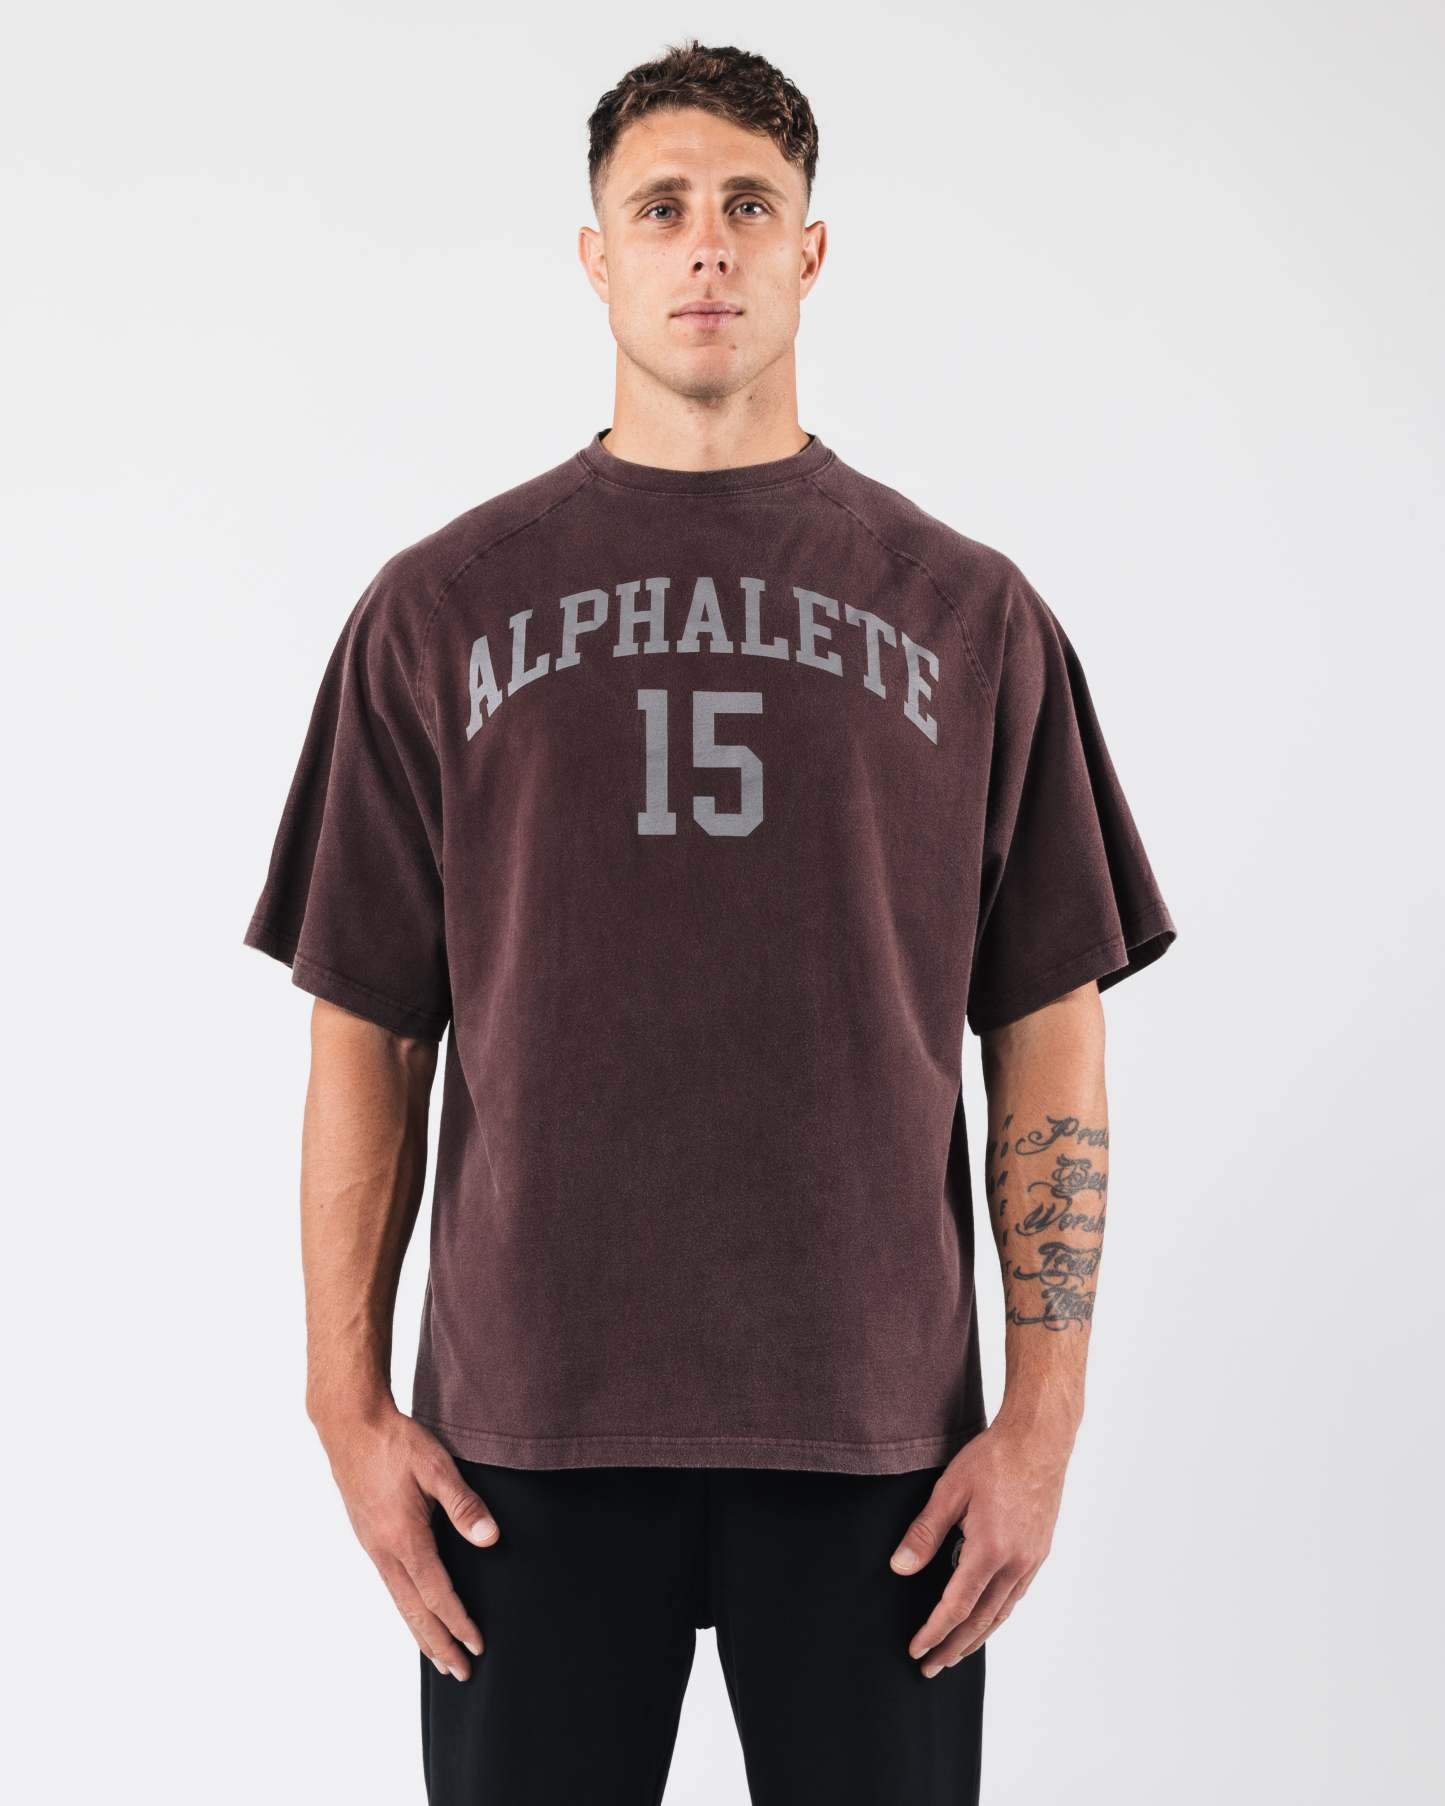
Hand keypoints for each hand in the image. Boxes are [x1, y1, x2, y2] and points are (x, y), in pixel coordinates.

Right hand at [315, 1401, 498, 1680]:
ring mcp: (373, 1546)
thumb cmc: (394, 1441)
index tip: (478, 1646)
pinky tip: (415, 1612)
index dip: (459, 1622)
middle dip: (439, 1644)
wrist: (349, 1425)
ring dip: (421, 1633)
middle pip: (415, 1611)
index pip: (437, 1593)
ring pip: (400, 1602)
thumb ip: (463, 1504)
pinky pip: (391, 1586)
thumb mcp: (435, 1465)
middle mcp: (384, 1550)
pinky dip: (407, 1609)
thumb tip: (490, 1539)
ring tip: (440, 1658)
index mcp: (404, 1537)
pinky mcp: (369, 1537)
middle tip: (462, 1673)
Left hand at [889, 1418, 1071, 1675]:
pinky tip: (986, 1618)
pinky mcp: (1039, 1551)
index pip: (957, 1606)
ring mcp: (1032, 1560)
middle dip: (953, 1647)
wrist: (1040, 1438)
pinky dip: (997, 1615)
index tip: (916, 1649)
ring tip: (955, 1654)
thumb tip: (899, 1569)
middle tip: (930, 1668)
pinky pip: (1015, 1596)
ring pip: (1001, 1612)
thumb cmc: (993, 1458)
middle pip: (981, 1620)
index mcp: (990, 1550)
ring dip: (976, 1638)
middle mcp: (1015, 1563)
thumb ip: (924, 1533)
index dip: (934, 1631)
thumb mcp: (950, 1490)